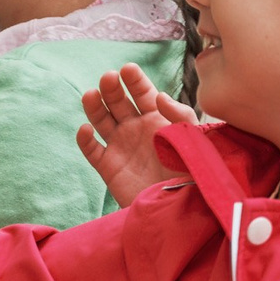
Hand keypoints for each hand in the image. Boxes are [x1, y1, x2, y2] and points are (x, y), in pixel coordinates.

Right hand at [75, 64, 196, 207]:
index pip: (143, 93)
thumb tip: (158, 96)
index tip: (128, 69)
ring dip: (94, 106)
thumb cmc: (192, 173)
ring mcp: (121, 147)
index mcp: (158, 119)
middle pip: (118, 102)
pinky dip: (85, 139)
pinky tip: (86, 130)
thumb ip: (180, 115)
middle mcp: (136, 129)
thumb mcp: (194, 140)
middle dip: (112, 88)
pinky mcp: (109, 167)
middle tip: (108, 78)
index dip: (135, 81)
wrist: (181, 211)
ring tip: (91, 95)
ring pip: (101, 120)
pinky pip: (92, 149)